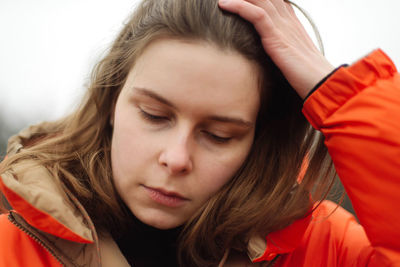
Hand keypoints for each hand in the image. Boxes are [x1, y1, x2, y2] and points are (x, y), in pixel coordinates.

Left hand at [218, 0, 334, 98]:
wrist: (321, 83)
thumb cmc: (307, 76)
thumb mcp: (291, 58)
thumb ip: (279, 50)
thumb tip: (269, 57)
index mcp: (291, 23)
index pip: (275, 0)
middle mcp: (287, 20)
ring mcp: (282, 27)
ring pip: (260, 0)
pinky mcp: (276, 37)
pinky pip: (256, 14)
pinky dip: (239, 6)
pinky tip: (224, 4)